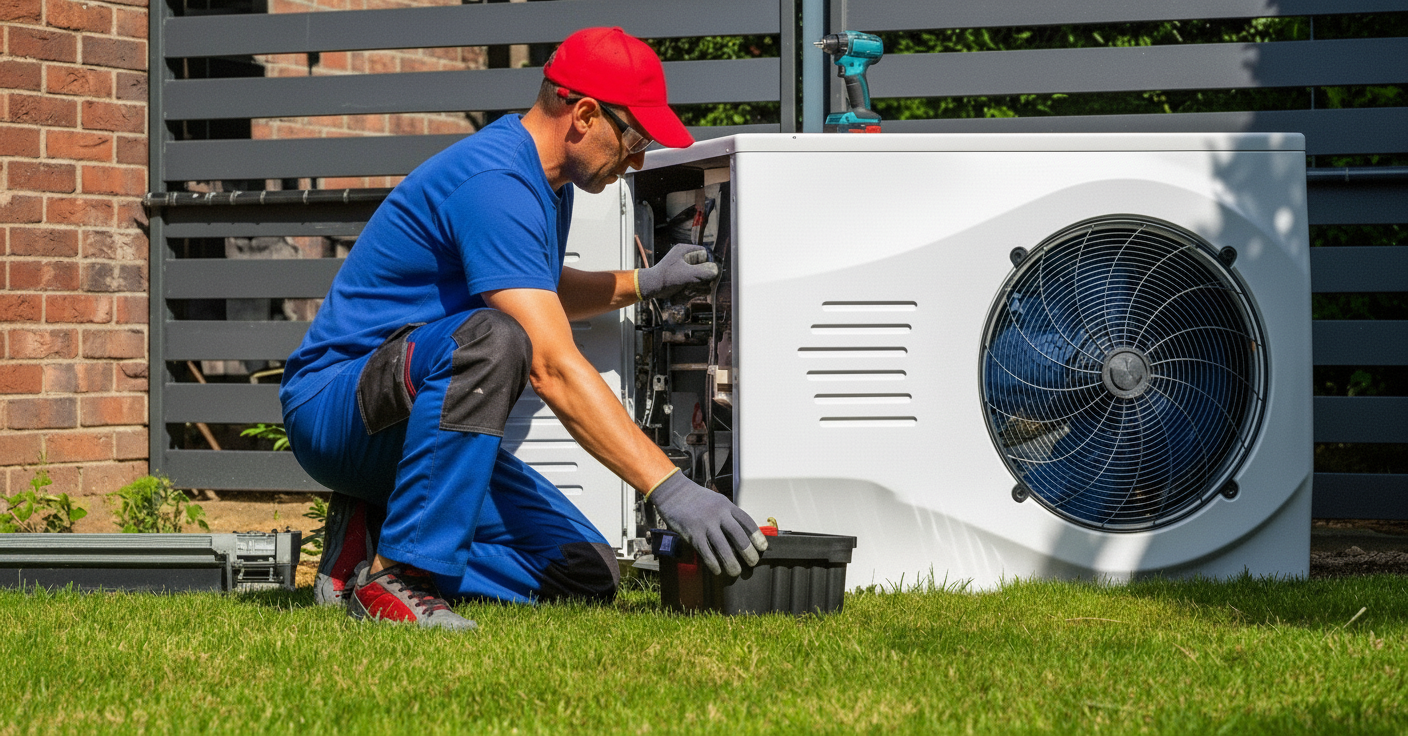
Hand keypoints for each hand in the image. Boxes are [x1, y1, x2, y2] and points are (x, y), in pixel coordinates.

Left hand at [636, 243, 718, 300]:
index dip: (709, 263)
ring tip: (688, 289)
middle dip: (703, 278)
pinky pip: (696, 284)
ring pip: (702, 277)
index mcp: (686, 251)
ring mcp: (686, 269)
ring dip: (698, 286)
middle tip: (696, 283)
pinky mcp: (685, 278)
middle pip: (706, 266)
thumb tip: (716, 272)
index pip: (706, 253)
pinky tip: (687, 293)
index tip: (709, 274)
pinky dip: (694, 290)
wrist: (652, 288)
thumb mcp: (687, 274)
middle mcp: (687, 258)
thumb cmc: (666, 278)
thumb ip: (703, 272)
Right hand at [647, 471, 767, 576]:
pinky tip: (718, 570)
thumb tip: (741, 534)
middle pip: (738, 535)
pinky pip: (706, 552)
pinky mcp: (692, 534)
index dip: (756, 535)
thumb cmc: (696, 499)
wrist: (673, 493)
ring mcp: (705, 524)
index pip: (746, 521)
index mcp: (726, 505)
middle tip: (753, 562)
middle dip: (748, 551)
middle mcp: (718, 514)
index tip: (763, 547)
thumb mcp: (716, 501)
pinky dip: (713, 563)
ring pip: (723, 547)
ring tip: (736, 571)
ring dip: (731, 562)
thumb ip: (727, 515)